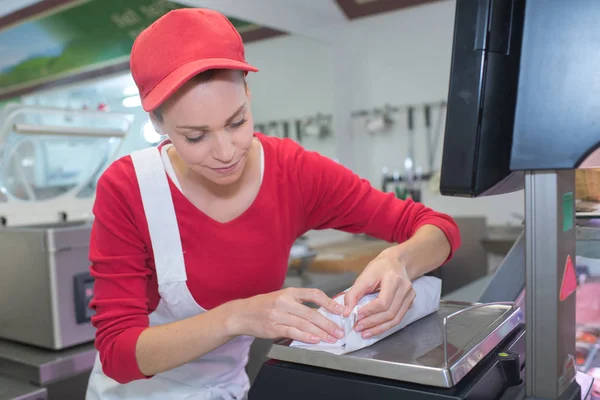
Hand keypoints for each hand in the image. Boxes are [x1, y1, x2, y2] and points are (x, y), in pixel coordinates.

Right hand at [228, 288, 345, 343]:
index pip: (314, 294)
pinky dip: (306, 337)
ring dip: (321, 333)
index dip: (329, 302)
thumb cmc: (263, 306)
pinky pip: (293, 332)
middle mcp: (284, 302)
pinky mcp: (273, 327)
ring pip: (304, 324)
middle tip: (339, 330)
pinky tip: (315, 340)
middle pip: (311, 313)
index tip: (340, 310)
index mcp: (289, 292)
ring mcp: (278, 315)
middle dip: (328, 323)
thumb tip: (321, 312)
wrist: (241, 314)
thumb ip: (299, 303)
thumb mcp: (281, 298)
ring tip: (331, 338)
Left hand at [343, 250, 415, 338]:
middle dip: (372, 323)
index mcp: (393, 279)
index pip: (383, 302)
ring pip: (395, 319)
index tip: (356, 317)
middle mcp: (405, 288)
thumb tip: (346, 312)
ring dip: (379, 328)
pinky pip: (398, 318)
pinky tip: (375, 329)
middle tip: (357, 328)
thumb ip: (354, 294)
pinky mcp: (410, 302)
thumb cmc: (380, 267)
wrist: (396, 262)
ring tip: (365, 333)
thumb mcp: (364, 276)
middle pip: (390, 313)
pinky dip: (385, 326)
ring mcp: (410, 296)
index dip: (369, 312)